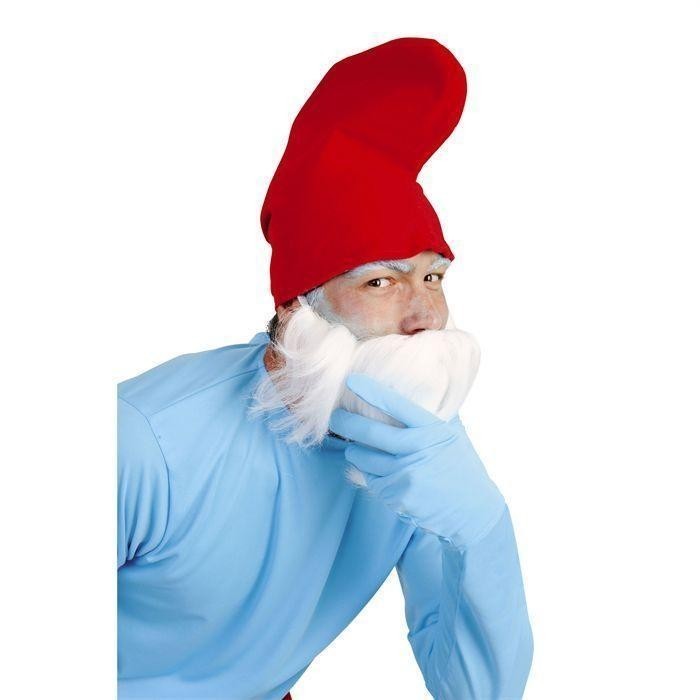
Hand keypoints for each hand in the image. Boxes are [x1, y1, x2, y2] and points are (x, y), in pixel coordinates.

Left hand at [329, 373, 505, 549]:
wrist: (473, 510)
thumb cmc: (461, 467)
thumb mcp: (454, 434)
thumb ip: (436, 414)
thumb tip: (421, 386)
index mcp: (432, 429)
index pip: (396, 405)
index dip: (371, 391)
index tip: (351, 380)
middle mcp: (417, 450)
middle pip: (370, 433)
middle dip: (346, 423)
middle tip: (334, 416)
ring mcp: (406, 475)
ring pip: (364, 459)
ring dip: (354, 451)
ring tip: (353, 446)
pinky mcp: (398, 496)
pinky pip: (372, 480)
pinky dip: (369, 474)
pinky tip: (375, 471)